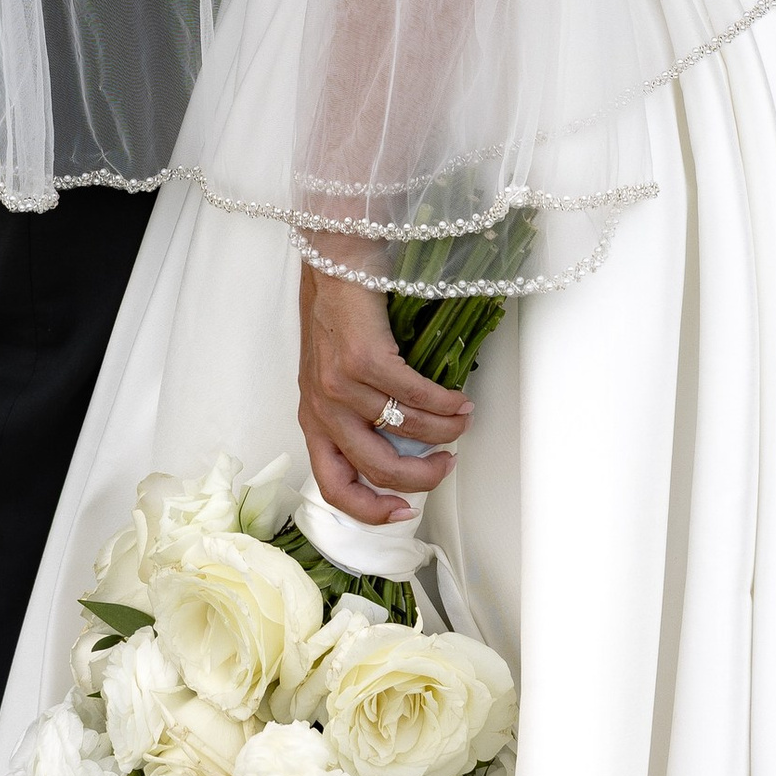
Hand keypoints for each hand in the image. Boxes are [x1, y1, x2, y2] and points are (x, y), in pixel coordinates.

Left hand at [298, 265, 471, 524]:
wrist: (334, 263)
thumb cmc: (338, 317)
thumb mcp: (333, 378)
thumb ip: (355, 414)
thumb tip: (403, 448)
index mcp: (313, 419)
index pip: (334, 485)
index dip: (370, 509)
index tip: (404, 512)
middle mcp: (322, 409)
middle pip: (376, 468)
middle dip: (420, 478)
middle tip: (446, 465)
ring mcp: (340, 385)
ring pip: (403, 432)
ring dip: (442, 433)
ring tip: (461, 423)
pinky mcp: (362, 360)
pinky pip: (414, 396)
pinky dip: (444, 404)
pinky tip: (458, 400)